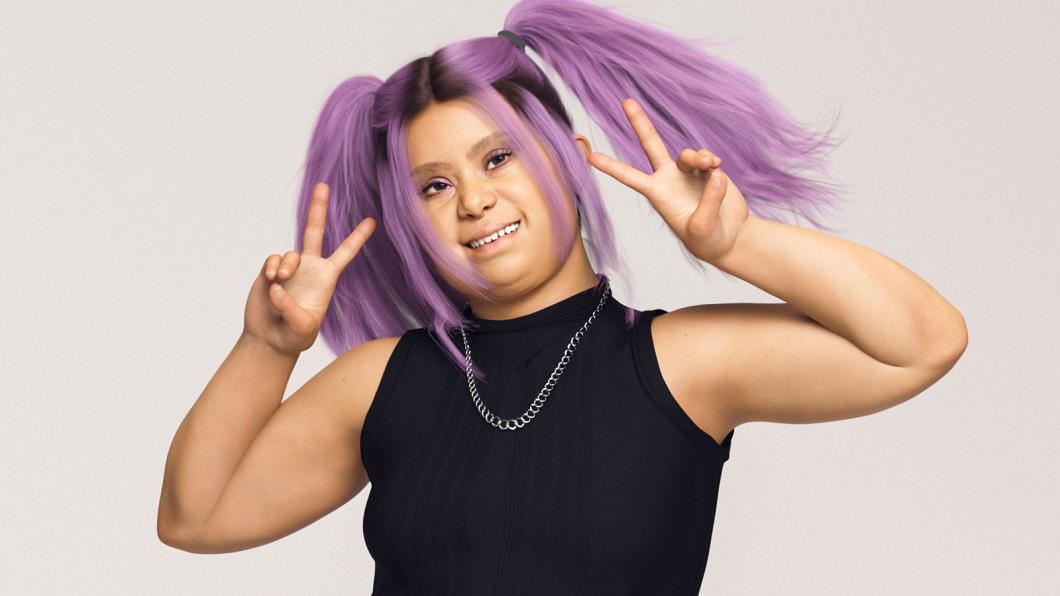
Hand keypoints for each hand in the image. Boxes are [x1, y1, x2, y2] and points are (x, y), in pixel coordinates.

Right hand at [243, 182, 376, 354]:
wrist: (270, 339)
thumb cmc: (293, 336)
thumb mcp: (303, 329)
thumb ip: (292, 309)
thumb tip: (278, 285)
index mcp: (327, 278)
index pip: (345, 253)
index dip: (357, 237)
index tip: (372, 221)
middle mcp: (310, 268)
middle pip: (315, 230)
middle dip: (319, 207)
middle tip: (324, 185)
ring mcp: (290, 268)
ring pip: (289, 252)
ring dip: (285, 265)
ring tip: (281, 281)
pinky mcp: (270, 271)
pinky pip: (272, 259)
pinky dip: (272, 268)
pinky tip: (271, 281)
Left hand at [587, 98, 748, 263]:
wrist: (729, 237)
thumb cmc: (709, 240)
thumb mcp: (702, 227)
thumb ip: (708, 201)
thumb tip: (713, 173)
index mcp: (658, 193)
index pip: (630, 177)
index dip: (610, 166)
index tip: (589, 156)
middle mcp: (669, 178)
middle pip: (651, 145)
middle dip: (640, 122)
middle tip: (626, 101)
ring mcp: (688, 173)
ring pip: (686, 153)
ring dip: (698, 157)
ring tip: (711, 165)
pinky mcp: (708, 171)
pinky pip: (705, 156)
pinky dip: (710, 159)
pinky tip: (717, 167)